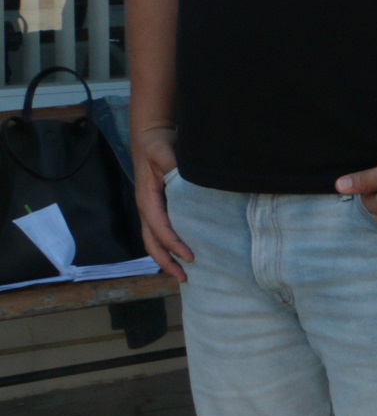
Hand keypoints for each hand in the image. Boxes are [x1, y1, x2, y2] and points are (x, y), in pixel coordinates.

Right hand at [133, 126, 191, 281]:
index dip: (174, 244)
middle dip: (167, 261)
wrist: (150, 137)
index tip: (190, 256)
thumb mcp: (164, 151)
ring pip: (154, 241)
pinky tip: (182, 254)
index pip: (160, 228)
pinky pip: (160, 232)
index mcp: (148, 199)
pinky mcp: (157, 207)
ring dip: (167, 258)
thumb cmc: (158, 144)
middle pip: (152, 242)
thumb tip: (182, 179)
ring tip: (184, 274)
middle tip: (185, 277)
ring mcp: (150, 209)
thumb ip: (173, 165)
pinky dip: (169, 246)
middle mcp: (146, 208)